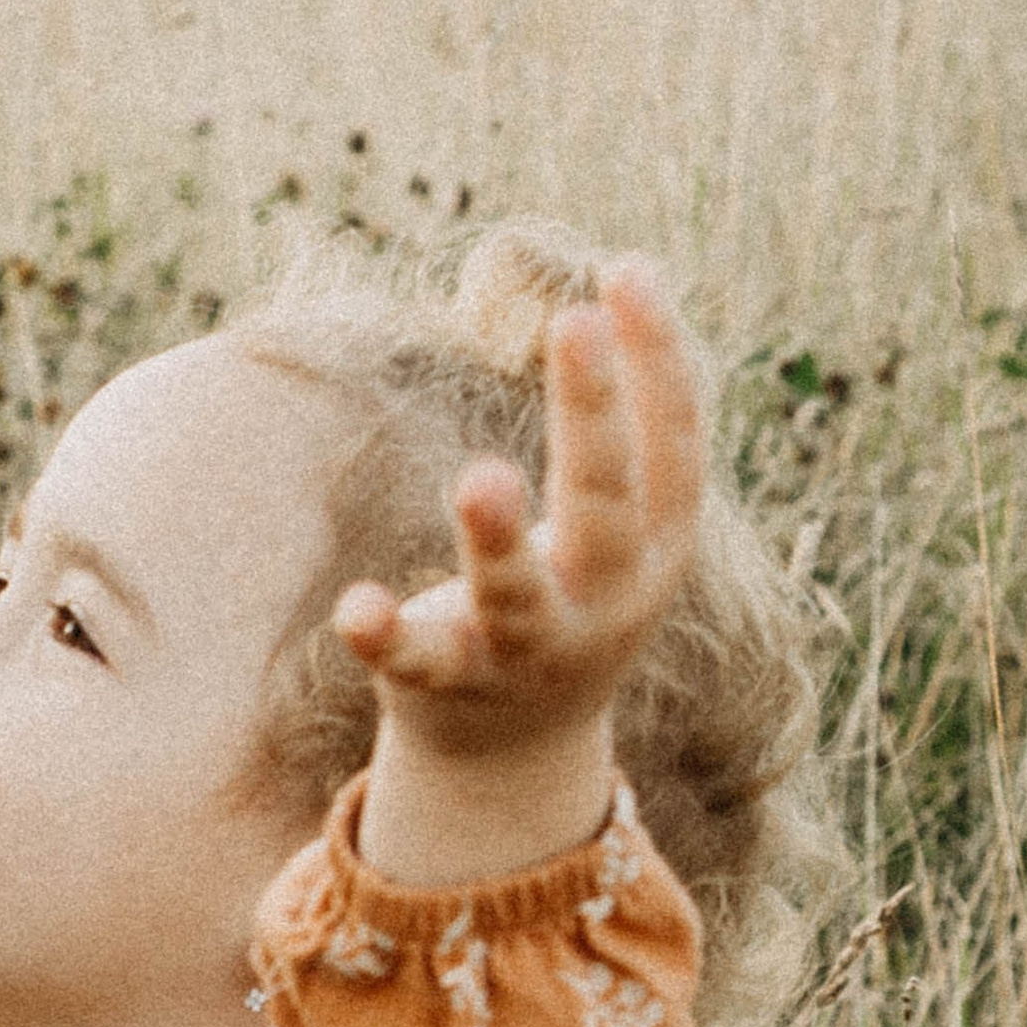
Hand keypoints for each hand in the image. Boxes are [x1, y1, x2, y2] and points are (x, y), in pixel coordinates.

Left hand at [337, 260, 703, 750]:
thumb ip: (624, 427)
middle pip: (606, 505)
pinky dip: (386, 637)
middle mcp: (607, 602)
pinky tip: (353, 608)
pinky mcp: (454, 685)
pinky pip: (419, 661)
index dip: (657, 362)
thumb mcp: (618, 523)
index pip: (673, 447)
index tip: (625, 270)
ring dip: (499, 541)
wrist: (517, 755)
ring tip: (480, 478)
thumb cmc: (570, 594)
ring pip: (520, 596)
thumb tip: (630, 274)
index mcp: (657, 550)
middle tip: (573, 322)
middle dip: (594, 415)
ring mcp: (533, 650)